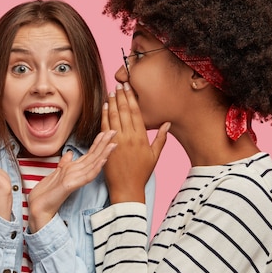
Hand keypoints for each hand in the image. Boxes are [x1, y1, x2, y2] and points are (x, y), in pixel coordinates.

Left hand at [27, 130, 117, 231]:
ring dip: (103, 153)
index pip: (89, 154)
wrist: (39, 206)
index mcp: (75, 169)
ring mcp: (76, 179)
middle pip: (94, 156)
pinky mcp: (72, 185)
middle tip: (113, 131)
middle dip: (104, 144)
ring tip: (112, 144)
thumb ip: (65, 163)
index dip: (97, 143)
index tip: (105, 132)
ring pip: (93, 164)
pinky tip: (103, 160)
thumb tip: (69, 153)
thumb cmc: (47, 192)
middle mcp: (77, 173)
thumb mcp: (56, 172)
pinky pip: (87, 176)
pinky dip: (96, 168)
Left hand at [102, 82, 168, 203]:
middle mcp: (129, 137)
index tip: (128, 88)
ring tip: (111, 92)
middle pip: (123, 111)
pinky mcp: (107, 147)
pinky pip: (104, 128)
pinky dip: (104, 116)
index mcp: (141, 137)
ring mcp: (117, 141)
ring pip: (113, 117)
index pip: (135, 112)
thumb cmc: (141, 173)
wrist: (127, 188)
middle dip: (120, 96)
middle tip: (119, 84)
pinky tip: (103, 107)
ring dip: (111, 103)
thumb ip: (160, 138)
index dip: (131, 98)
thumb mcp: (154, 156)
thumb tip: (167, 123)